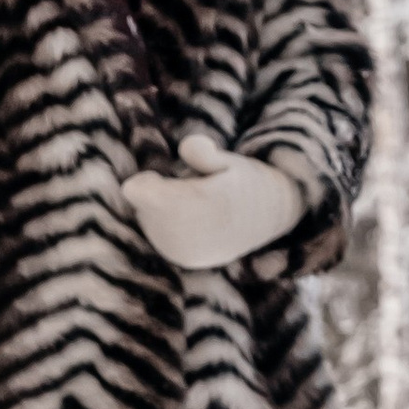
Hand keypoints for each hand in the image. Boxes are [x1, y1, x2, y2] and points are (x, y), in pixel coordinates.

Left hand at [121, 132, 305, 269]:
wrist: (273, 217)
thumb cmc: (245, 181)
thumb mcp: (229, 158)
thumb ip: (203, 151)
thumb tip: (186, 149)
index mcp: (194, 206)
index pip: (135, 191)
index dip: (148, 181)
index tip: (165, 178)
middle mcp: (185, 235)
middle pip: (142, 205)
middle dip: (162, 193)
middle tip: (195, 192)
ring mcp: (182, 252)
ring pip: (149, 220)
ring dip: (165, 209)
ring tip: (201, 208)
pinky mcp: (182, 260)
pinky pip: (158, 234)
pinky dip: (171, 224)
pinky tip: (199, 223)